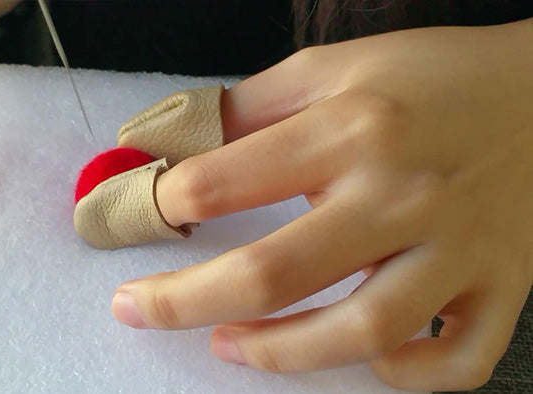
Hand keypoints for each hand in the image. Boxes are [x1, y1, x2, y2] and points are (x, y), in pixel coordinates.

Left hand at [111, 19, 532, 390]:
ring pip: (358, 331)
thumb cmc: (431, 77)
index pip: (219, 183)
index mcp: (349, 130)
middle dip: (182, 300)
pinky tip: (365, 359)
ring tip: (227, 342)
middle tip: (135, 308)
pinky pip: (458, 360)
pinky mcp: (501, 284)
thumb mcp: (332, 68)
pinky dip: (406, 374)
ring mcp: (458, 249)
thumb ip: (247, 108)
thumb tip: (170, 145)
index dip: (155, 205)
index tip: (134, 218)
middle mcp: (401, 194)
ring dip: (277, 352)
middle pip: (272, 273)